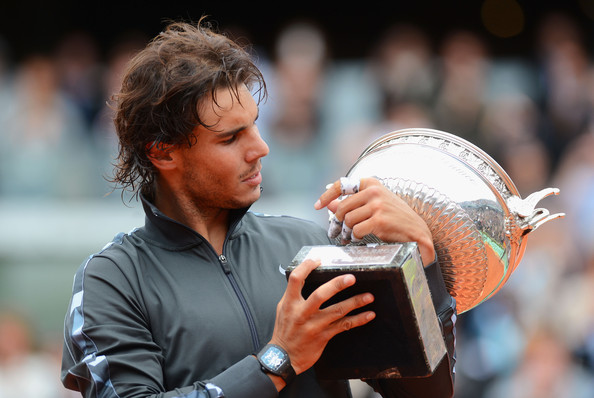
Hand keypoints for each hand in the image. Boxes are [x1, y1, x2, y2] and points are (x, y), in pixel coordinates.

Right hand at [269, 259, 374, 376]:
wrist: (283, 357)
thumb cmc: (284, 331)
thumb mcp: (282, 309)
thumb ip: (293, 294)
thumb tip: (305, 277)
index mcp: (290, 303)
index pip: (296, 279)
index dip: (307, 267)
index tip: (317, 260)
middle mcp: (302, 313)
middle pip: (320, 295)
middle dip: (337, 285)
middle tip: (351, 278)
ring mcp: (314, 325)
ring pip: (337, 311)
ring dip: (355, 303)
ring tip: (369, 296)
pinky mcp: (324, 336)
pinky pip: (343, 326)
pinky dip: (358, 320)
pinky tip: (368, 315)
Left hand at [315, 177, 434, 265]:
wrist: (416, 231)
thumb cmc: (393, 217)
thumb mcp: (373, 204)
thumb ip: (352, 202)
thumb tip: (329, 204)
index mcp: (371, 183)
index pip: (341, 184)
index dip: (327, 196)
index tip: (317, 205)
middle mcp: (374, 191)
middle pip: (342, 207)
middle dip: (336, 222)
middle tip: (336, 232)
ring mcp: (377, 205)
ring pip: (348, 220)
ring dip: (346, 231)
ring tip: (350, 236)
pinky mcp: (379, 220)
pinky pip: (356, 230)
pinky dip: (355, 237)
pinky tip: (359, 238)